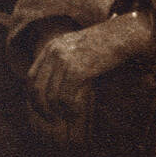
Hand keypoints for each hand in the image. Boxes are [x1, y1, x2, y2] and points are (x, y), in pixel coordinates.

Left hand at [27, 12, 153, 121]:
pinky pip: (66, 97)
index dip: (34, 96)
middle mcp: (54, 52)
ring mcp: (65, 60)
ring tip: (66, 120)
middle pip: (37, 87)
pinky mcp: (77, 70)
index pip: (31, 77)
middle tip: (51, 121)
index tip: (42, 109)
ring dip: (57, 112)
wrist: (124, 35)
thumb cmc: (107, 45)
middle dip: (41, 108)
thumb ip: (66, 63)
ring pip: (51, 96)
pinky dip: (70, 110)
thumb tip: (57, 86)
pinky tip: (77, 115)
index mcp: (52, 46)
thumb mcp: (80, 49)